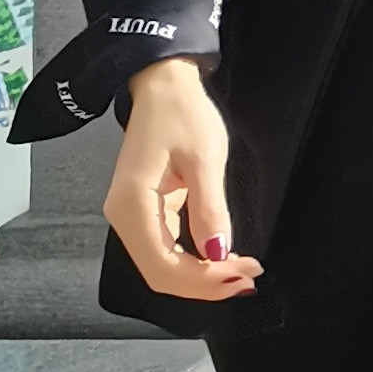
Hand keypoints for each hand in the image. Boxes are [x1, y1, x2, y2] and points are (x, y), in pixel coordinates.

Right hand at [103, 57, 260, 306]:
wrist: (162, 87)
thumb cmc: (183, 114)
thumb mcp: (204, 159)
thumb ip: (210, 209)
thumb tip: (218, 253)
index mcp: (132, 204)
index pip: (165, 266)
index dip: (204, 281)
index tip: (244, 274)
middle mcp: (123, 217)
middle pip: (161, 274)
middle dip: (205, 284)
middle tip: (250, 276)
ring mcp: (130, 216)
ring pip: (162, 266)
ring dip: (201, 277)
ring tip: (242, 270)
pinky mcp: (142, 212)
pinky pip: (165, 250)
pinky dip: (193, 261)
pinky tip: (222, 257)